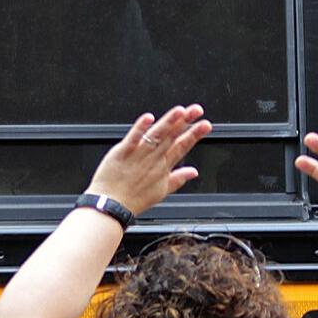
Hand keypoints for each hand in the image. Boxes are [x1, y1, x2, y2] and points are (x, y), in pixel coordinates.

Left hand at [83, 106, 212, 215]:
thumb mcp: (161, 191)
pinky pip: (133, 138)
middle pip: (171, 137)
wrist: (111, 207)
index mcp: (163, 166)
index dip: (194, 134)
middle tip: (197, 110)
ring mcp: (138, 155)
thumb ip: (179, 178)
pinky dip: (140, 128)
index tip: (206, 124)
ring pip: (156, 135)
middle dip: (185, 122)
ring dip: (168, 122)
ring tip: (180, 111)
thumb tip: (194, 172)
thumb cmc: (133, 200)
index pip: (182, 146)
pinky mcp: (122, 153)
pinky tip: (149, 118)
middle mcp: (153, 159)